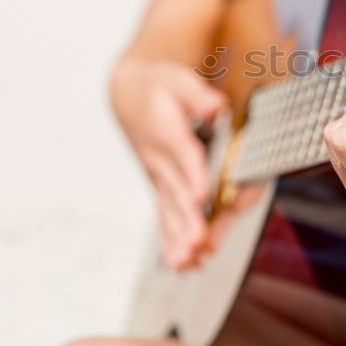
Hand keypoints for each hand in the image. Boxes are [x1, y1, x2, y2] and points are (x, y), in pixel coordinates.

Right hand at [110, 57, 225, 269]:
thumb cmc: (159, 87)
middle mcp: (159, 159)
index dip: (192, 175)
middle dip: (187, 219)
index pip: (183, 154)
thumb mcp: (179, 80)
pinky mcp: (159, 187)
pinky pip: (164, 218)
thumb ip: (198, 96)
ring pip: (168, 211)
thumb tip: (216, 105)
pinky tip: (182, 265)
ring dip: (179, 238)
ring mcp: (157, 177)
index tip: (201, 196)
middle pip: (176, 192)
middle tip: (197, 243)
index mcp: (166, 131)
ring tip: (189, 263)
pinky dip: (171, 242)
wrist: (129, 96)